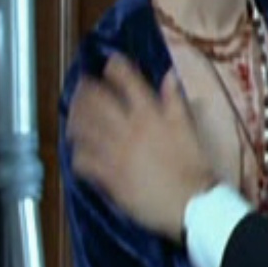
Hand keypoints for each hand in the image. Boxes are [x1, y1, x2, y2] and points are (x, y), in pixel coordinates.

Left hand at [66, 53, 217, 242]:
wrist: (192, 203)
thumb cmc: (193, 164)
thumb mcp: (187, 126)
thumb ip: (174, 99)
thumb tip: (169, 74)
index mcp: (149, 113)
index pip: (126, 78)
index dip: (115, 66)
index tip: (110, 64)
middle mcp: (128, 128)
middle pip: (95, 100)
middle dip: (85, 90)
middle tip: (81, 87)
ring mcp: (115, 152)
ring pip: (83, 128)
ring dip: (75, 118)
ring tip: (74, 116)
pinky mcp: (109, 176)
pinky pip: (83, 161)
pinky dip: (78, 154)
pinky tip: (79, 153)